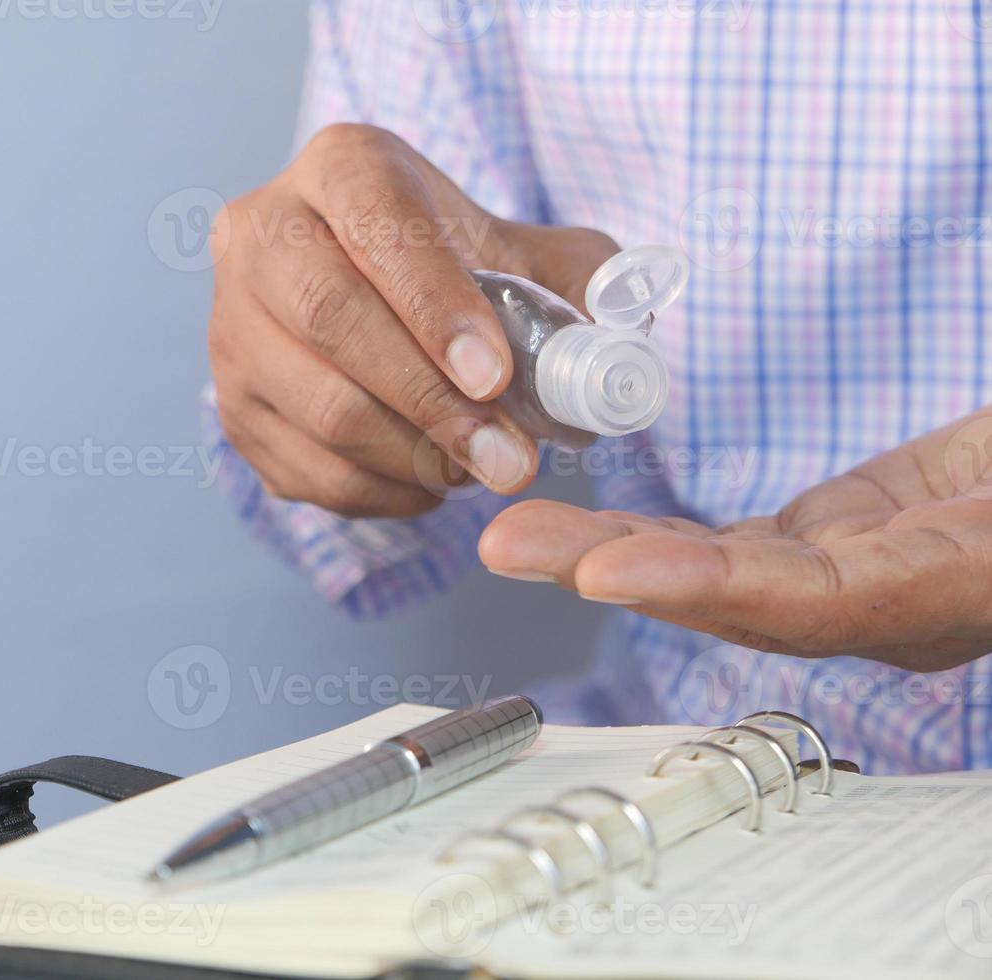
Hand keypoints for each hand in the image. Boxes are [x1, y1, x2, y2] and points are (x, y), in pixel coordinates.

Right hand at [208, 123, 618, 517]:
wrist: (362, 288)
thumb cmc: (446, 264)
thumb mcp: (517, 245)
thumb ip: (575, 280)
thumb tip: (616, 343)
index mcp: (339, 169)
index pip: (378, 227)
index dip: (436, 305)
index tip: (496, 377)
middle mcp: (261, 236)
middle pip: (330, 321)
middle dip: (431, 402)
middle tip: (508, 458)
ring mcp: (231, 325)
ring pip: (318, 408)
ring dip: (414, 458)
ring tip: (479, 469)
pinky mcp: (230, 405)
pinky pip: (306, 469)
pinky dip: (381, 492)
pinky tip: (429, 481)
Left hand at [480, 409, 991, 671]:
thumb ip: (961, 526)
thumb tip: (881, 540)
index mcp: (950, 583)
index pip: (816, 599)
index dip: (708, 585)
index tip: (609, 570)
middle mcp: (894, 601)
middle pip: (736, 596)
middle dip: (616, 574)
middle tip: (509, 547)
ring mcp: (860, 574)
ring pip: (719, 572)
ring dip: (610, 556)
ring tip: (514, 536)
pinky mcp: (840, 538)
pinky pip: (737, 547)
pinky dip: (659, 536)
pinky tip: (583, 530)